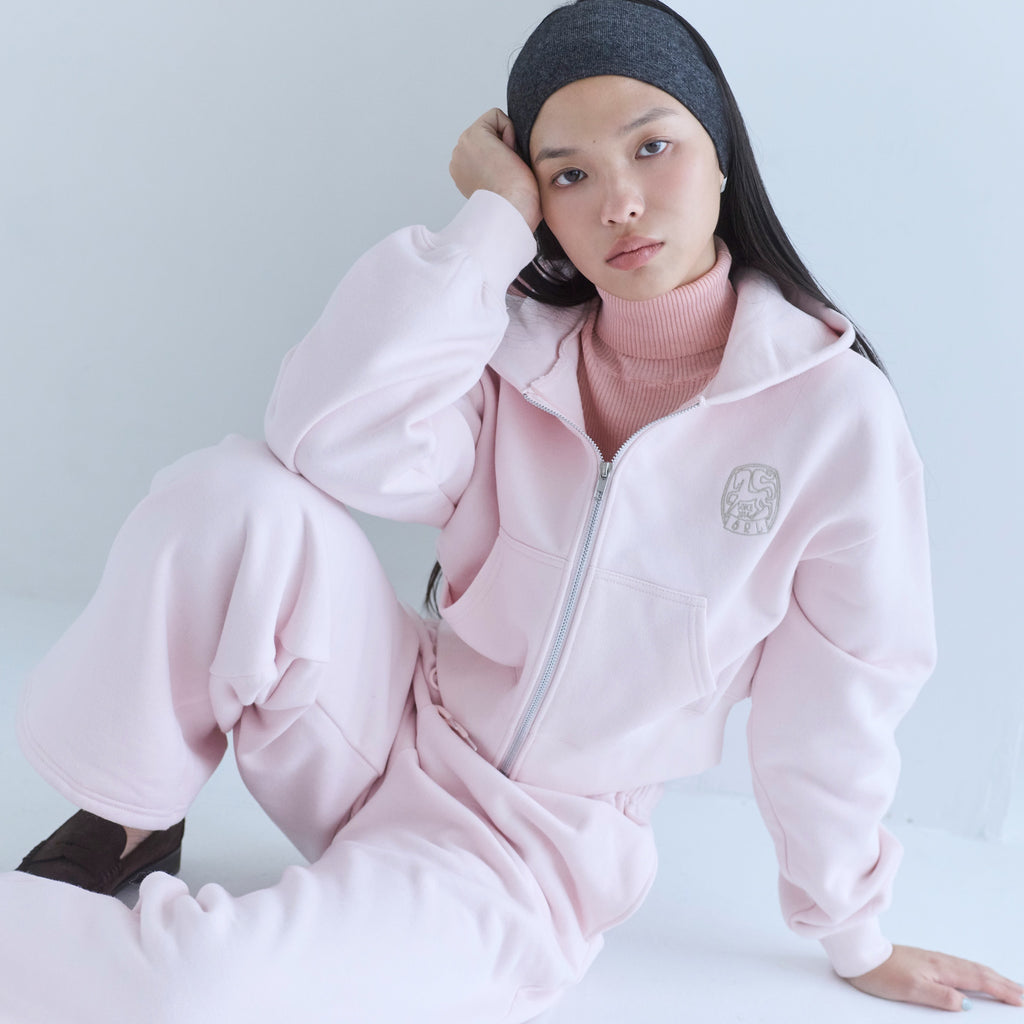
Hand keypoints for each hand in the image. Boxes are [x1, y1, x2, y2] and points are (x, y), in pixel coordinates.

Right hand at [450, 109, 541, 231]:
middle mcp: (459, 158)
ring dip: (507, 142)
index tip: (507, 177)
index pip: (488, 149)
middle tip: (509, 173)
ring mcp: (462, 147)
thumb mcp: (505, 186)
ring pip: (493, 126)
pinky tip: (508, 155)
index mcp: (464, 172)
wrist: (513, 212)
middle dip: (504, 147)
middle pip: (490, 135)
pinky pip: (496, 116)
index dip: (505, 156)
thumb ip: (501, 169)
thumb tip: (515, 158)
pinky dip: (509, 131)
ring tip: (508, 167)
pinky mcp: (473, 135)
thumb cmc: (516, 207)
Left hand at [847, 945, 1023, 1011]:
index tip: (1020, 999)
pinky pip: (959, 967)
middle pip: (979, 972)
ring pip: (970, 968)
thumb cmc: (882, 973)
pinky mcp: (925, 961)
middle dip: (1003, 983)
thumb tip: (966, 1004)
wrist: (860, 956)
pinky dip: (975, 973)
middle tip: (1022, 993)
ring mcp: (933, 960)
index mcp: (940, 968)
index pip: (978, 980)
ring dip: (991, 977)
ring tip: (1007, 985)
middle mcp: (940, 962)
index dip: (1001, 990)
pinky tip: (974, 976)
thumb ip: (939, 996)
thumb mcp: (911, 989)